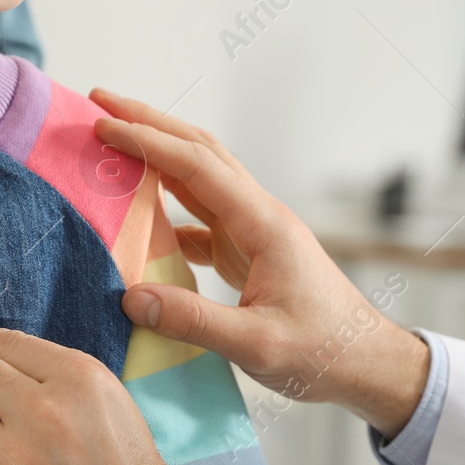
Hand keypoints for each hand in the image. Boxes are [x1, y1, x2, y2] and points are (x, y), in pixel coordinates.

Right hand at [90, 88, 429, 438]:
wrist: (366, 362)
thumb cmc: (324, 352)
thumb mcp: (258, 346)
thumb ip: (194, 323)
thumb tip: (131, 298)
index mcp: (264, 225)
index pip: (198, 166)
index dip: (148, 142)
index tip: (103, 126)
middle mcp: (259, 216)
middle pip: (200, 152)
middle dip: (149, 123)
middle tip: (99, 102)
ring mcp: (254, 232)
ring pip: (200, 178)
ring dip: (157, 155)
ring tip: (111, 141)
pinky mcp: (248, 253)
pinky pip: (200, 217)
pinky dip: (166, 204)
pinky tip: (137, 211)